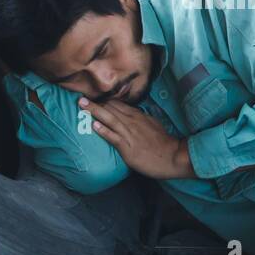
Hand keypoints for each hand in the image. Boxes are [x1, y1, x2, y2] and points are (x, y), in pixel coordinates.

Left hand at [79, 97, 195, 179]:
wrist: (173, 156)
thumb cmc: (164, 143)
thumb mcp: (153, 124)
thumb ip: (141, 119)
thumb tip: (133, 114)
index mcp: (138, 116)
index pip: (118, 104)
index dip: (105, 101)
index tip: (93, 98)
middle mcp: (132, 122)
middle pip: (111, 108)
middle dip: (95, 103)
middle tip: (81, 98)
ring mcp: (129, 134)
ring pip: (109, 119)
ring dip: (94, 111)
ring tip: (82, 105)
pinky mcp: (128, 147)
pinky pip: (113, 137)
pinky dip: (103, 130)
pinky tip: (94, 125)